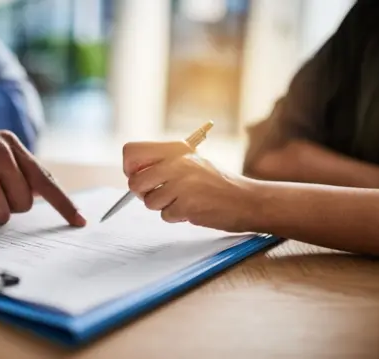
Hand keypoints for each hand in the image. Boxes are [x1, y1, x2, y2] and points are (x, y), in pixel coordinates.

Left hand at [122, 141, 257, 231]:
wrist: (247, 200)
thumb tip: (132, 176)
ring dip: (164, 207)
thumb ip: (164, 164)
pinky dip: (177, 217)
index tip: (140, 176)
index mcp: (176, 149)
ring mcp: (182, 184)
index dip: (130, 168)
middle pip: (135, 182)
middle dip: (143, 193)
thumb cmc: (217, 184)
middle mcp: (177, 162)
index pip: (131, 152)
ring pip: (149, 202)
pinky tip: (194, 209)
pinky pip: (165, 215)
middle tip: (161, 194)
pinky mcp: (187, 204)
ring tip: (184, 201)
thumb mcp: (191, 163)